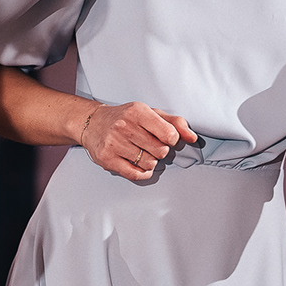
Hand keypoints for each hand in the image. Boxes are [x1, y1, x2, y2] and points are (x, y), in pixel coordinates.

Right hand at [80, 100, 196, 179]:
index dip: (172, 139)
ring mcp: (114, 144)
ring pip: (150, 164)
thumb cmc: (126, 118)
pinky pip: (136, 174)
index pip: (170, 134)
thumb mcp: (150, 113)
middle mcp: (124, 126)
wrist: (93, 123)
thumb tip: (192, 138)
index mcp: (138, 112)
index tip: (165, 137)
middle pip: (161, 151)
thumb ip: (175, 123)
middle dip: (161, 151)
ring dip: (151, 161)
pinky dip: (143, 173)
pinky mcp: (107, 159)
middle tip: (152, 146)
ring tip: (142, 152)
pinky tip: (140, 165)